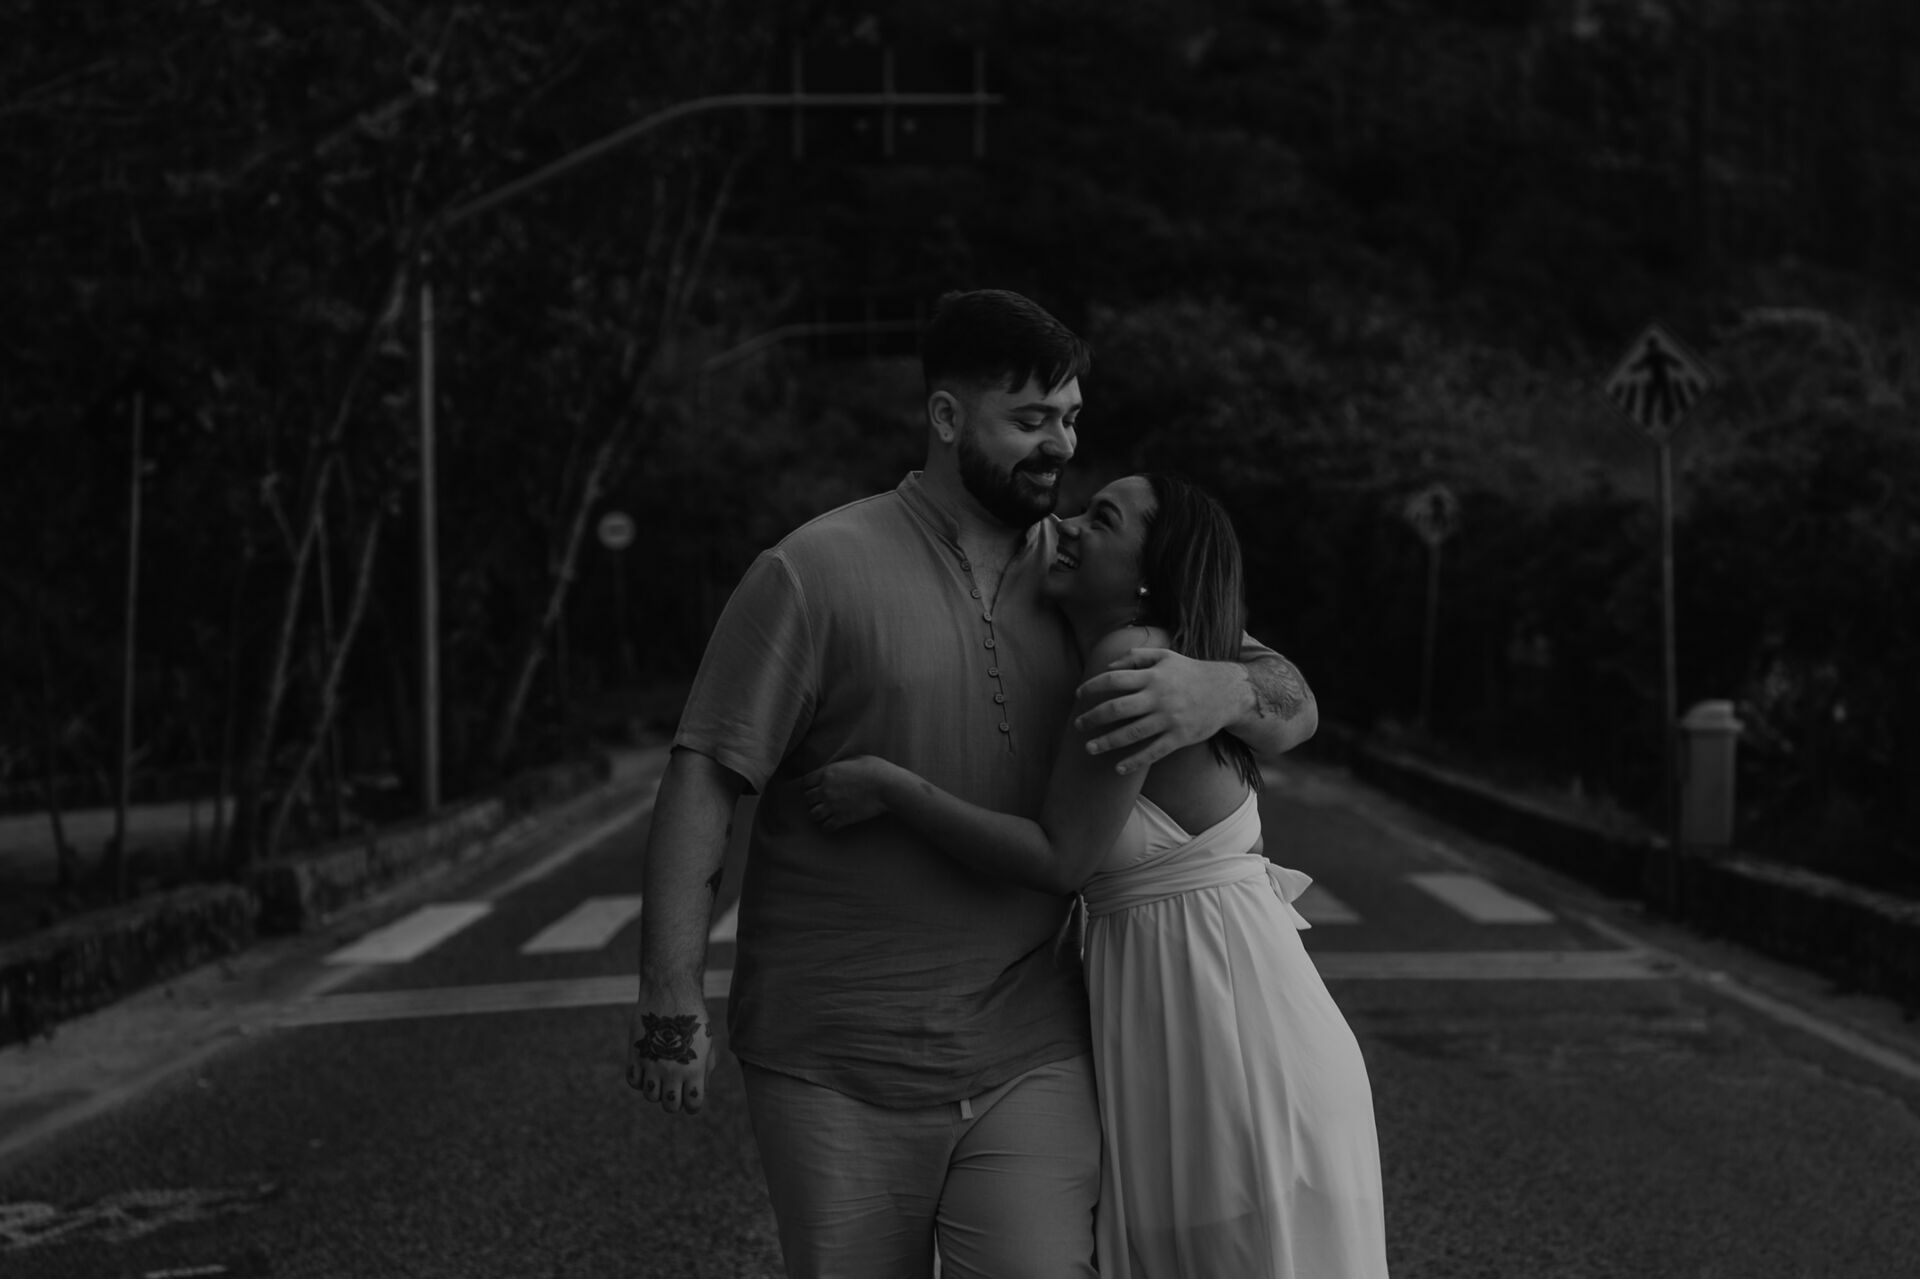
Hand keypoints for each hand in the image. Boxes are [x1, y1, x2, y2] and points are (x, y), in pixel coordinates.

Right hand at [627, 985, 718, 1115]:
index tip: (691, 1094)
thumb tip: (698, 1092)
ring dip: (656, 1090)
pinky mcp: (635, 1055)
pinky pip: (634, 1081)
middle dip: (674, 1100)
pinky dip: (640, 1079)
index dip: (693, 1104)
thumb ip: (705, 1071)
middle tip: (675, 1086)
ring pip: (650, 1097)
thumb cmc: (693, 1019)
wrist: (671, 993)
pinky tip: (647, 1066)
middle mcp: (672, 1072)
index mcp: (694, 1071)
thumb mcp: (707, 1044)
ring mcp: (651, 1065)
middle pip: (670, 1106)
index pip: (693, 1106)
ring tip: (661, 1074)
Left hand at [799, 756, 894, 831]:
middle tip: (822, 800)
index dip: (809, 785)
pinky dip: (828, 826)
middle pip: (807, 798)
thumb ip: (840, 766)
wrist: (888, 787)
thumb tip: (836, 769)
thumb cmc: (875, 769)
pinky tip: (834, 822)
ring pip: (813, 814)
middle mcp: (826, 790)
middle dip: (813, 799)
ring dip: (818, 813)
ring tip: (825, 812)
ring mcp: (832, 805)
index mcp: (828, 773)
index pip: (805, 782)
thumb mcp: (854, 759)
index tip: (815, 787)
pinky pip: (826, 827)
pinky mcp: (842, 819)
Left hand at [1073, 648, 1245, 773]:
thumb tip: (1109, 665)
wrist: (1226, 691)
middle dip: (1093, 718)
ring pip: (1131, 733)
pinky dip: (1134, 762)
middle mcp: (1158, 697)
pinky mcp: (1180, 737)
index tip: (1078, 695)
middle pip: (1117, 708)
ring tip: (1089, 748)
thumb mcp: (1165, 656)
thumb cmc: (1191, 672)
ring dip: (1107, 742)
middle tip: (1078, 725)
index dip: (1092, 687)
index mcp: (1153, 676)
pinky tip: (1118, 768)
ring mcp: (1169, 719)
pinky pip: (1153, 752)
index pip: (1114, 679)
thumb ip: (1136, 657)